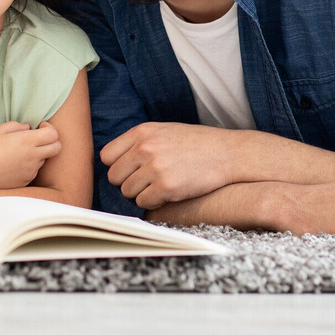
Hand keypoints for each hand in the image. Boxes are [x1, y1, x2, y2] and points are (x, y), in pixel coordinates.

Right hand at [0, 121, 60, 188]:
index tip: (40, 127)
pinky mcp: (27, 180)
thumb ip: (17, 126)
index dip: (50, 128)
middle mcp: (33, 157)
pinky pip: (34, 170)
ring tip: (19, 153)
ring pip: (44, 159)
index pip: (53, 134)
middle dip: (52, 140)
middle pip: (57, 148)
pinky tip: (14, 164)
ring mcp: (31, 170)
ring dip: (38, 154)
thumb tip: (28, 128)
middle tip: (40, 139)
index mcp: (27, 141)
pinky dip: (29, 165)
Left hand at [99, 122, 230, 207]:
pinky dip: (153, 203)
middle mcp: (145, 148)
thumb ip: (139, 142)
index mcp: (142, 132)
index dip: (116, 166)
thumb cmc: (196, 144)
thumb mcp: (164, 131)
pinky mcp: (167, 187)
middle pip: (114, 176)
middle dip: (127, 182)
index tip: (130, 171)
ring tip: (159, 186)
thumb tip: (113, 162)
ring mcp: (156, 167)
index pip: (106, 156)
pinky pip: (144, 202)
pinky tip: (167, 195)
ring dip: (140, 193)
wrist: (228, 153)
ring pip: (127, 192)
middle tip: (146, 182)